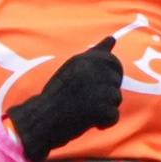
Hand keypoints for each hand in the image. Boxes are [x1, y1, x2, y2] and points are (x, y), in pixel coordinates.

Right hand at [5, 35, 124, 161]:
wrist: (44, 117)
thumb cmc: (58, 93)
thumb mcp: (74, 67)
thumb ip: (95, 54)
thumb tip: (112, 38)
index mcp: (87, 58)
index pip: (113, 63)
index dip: (109, 76)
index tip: (96, 84)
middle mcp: (95, 70)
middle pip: (116, 82)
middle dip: (107, 92)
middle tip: (87, 98)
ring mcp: (101, 89)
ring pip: (116, 99)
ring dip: (103, 107)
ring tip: (83, 108)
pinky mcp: (103, 109)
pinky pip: (113, 117)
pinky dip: (103, 122)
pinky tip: (88, 120)